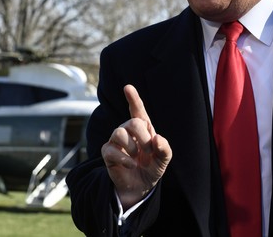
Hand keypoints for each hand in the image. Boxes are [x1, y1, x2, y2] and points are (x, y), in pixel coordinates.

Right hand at [101, 84, 171, 208]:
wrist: (140, 186)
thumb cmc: (152, 168)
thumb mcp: (164, 159)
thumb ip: (165, 148)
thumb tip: (157, 138)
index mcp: (143, 128)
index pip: (137, 109)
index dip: (133, 98)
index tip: (128, 87)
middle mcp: (128, 130)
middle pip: (132, 122)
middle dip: (143, 138)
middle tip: (148, 151)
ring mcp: (116, 140)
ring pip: (119, 132)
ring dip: (132, 147)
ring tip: (137, 158)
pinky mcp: (107, 152)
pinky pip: (111, 149)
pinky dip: (124, 159)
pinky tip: (131, 165)